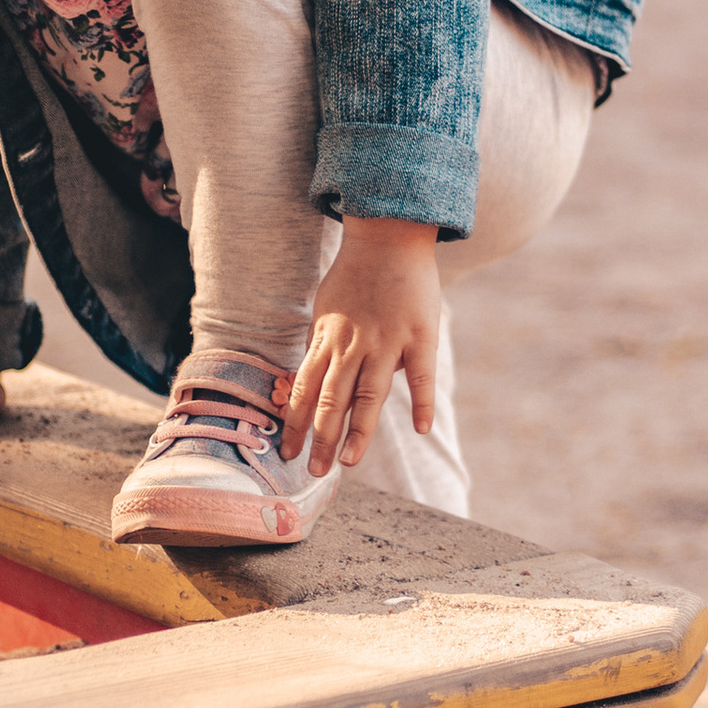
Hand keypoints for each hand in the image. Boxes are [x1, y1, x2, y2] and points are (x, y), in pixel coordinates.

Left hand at [282, 216, 442, 476]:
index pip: (303, 389)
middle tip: (314, 472)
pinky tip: (420, 429)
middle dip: (319, 439)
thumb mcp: (325, 308)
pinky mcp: (420, 335)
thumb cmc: (356, 274)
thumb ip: (321, 344)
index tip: (285, 453)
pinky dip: (422, 402)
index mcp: (326, 339)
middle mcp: (352, 345)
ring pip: (369, 394)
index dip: (293, 423)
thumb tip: (308, 377)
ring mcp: (386, 341)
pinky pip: (422, 375)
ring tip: (349, 463)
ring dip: (358, 431)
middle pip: (331, 400)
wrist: (388, 234)